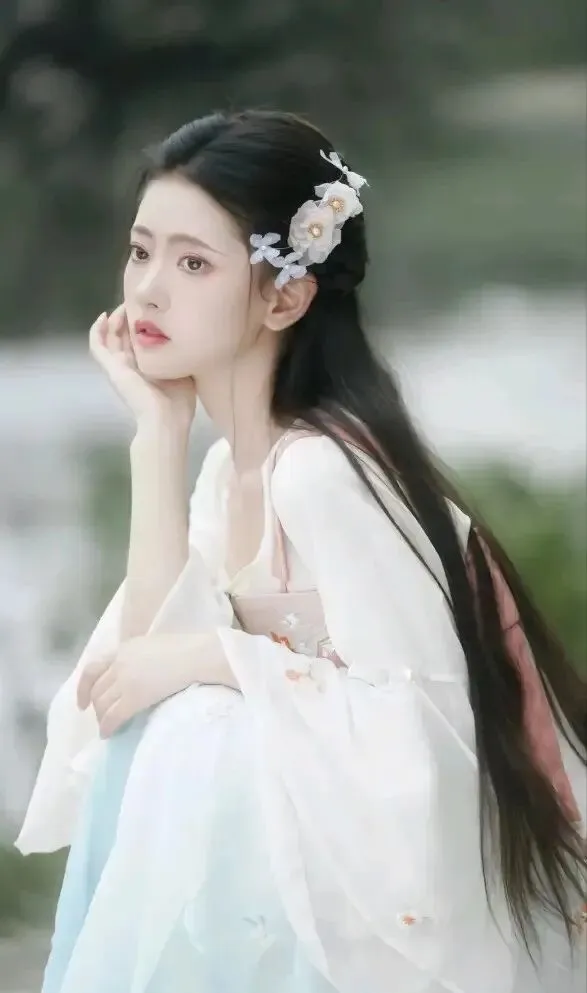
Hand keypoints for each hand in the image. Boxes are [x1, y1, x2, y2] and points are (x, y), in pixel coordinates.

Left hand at [77, 633, 200, 736]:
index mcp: (124, 649)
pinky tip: (109, 734)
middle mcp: (119, 663)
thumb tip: (135, 674)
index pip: (93, 668)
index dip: (83, 687)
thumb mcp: (153, 646)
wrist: (197, 656)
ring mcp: (125, 680)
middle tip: (102, 718)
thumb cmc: (185, 649)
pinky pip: (113, 716)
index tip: (83, 702)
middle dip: (96, 707)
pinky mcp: (134, 697)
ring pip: (102, 704)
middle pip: (96, 690)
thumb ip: (138, 658)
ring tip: (107, 728)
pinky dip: (108, 727)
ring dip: (102, 719)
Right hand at [90, 305, 196, 427]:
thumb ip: (181, 356)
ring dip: (115, 320)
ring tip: (124, 306)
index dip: (143, 324)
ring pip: (110, 337)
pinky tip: (103, 316)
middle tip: (139, 303)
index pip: (140, 341)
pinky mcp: (111, 368)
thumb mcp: (184, 372)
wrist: (165, 421)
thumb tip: (188, 337)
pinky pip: (97, 346)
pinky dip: (97, 330)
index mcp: (147, 368)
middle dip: (129, 318)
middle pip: (124, 336)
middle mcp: (131, 366)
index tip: (154, 310)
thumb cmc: (179, 403)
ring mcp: (119, 367)